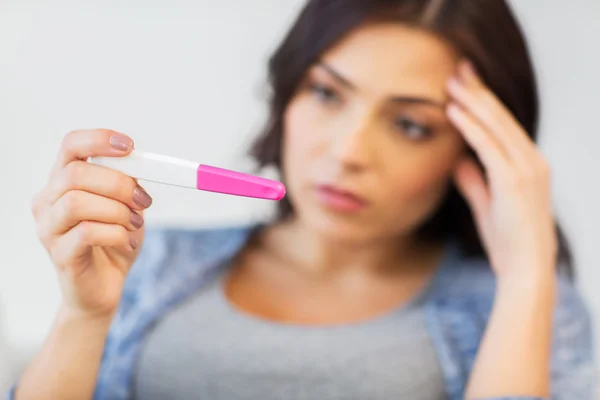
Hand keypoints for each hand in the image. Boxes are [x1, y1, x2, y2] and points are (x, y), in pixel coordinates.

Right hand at [31, 129, 152, 317]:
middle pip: (75, 174)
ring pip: (77, 203)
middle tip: (143, 200)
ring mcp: (49, 229)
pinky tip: (127, 241)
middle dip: (117, 184)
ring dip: (117, 211)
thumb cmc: (113, 241)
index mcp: (63, 181)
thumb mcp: (126, 206)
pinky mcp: (59, 255)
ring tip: (134, 223)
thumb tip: (140, 164)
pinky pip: (86, 233)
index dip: (98, 140)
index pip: (70, 146)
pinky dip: (116, 234)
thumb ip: (127, 183)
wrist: (105, 286)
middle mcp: (48, 201)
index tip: (129, 146)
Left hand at [446, 61, 556, 282]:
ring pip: (497, 125)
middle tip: (460, 69)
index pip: (504, 126)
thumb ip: (474, 181)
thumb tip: (458, 161)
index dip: (484, 103)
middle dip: (479, 91)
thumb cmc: (509, 242)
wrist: (526, 270)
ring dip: (473, 101)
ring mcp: (526, 169)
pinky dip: (471, 126)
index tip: (466, 85)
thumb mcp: (488, 206)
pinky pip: (489, 146)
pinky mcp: (514, 181)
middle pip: (502, 117)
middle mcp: (532, 161)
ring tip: (453, 81)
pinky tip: (455, 111)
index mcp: (530, 165)